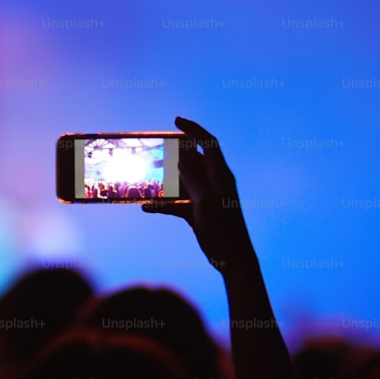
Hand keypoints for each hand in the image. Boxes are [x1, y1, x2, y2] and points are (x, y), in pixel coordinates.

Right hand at [143, 117, 254, 272]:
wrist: (233, 258)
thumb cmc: (223, 228)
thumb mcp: (205, 200)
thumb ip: (193, 178)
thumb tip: (181, 158)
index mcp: (221, 175)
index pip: (209, 143)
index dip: (194, 129)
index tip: (175, 120)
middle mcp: (214, 182)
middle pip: (193, 161)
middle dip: (174, 155)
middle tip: (155, 150)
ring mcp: (205, 197)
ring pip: (183, 181)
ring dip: (166, 180)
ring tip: (146, 177)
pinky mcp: (198, 212)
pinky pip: (177, 203)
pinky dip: (163, 204)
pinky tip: (147, 207)